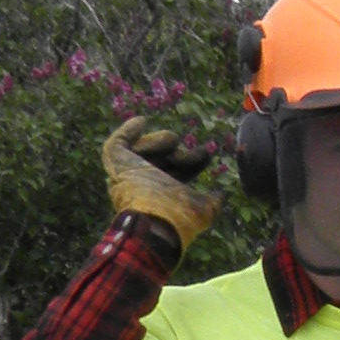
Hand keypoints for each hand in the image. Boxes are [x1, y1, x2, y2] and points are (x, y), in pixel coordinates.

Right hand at [101, 114, 227, 253]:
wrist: (155, 218)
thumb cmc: (179, 216)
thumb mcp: (204, 210)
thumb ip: (214, 201)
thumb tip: (223, 194)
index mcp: (163, 193)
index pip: (178, 170)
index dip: (193, 161)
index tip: (207, 153)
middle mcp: (144, 182)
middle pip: (164, 157)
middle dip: (183, 154)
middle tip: (203, 152)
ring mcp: (128, 171)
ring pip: (147, 146)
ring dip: (164, 144)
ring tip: (174, 150)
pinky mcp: (116, 161)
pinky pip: (119, 141)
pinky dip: (129, 130)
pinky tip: (142, 120)